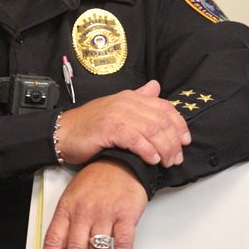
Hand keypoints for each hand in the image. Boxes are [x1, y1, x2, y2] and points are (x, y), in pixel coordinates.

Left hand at [43, 160, 146, 248]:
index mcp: (68, 206)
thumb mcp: (74, 195)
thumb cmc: (96, 179)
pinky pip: (122, 244)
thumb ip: (67, 222)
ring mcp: (104, 214)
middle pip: (75, 248)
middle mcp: (84, 211)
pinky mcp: (125, 216)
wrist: (120, 160)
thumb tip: (59, 247)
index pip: (54, 238)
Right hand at [57, 80, 190, 166]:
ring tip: (166, 162)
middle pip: (161, 120)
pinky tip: (152, 160)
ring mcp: (116, 114)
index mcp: (130, 97)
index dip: (179, 125)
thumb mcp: (116, 108)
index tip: (185, 141)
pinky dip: (147, 150)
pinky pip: (135, 139)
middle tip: (176, 158)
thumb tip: (155, 86)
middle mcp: (125, 102)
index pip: (164, 107)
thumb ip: (138, 98)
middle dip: (173, 142)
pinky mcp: (108, 128)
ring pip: (151, 130)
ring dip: (164, 149)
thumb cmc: (89, 125)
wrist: (63, 132)